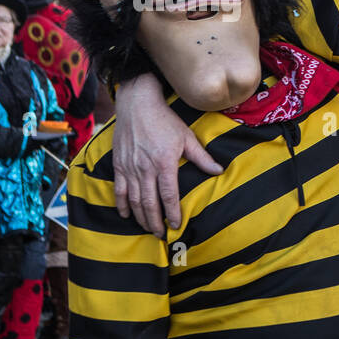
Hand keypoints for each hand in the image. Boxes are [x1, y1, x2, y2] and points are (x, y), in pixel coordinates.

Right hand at [114, 73, 222, 236]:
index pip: (168, 194)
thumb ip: (202, 157)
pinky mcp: (119, 163)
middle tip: (161, 235)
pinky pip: (119, 189)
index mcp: (164, 163)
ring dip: (140, 217)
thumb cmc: (165, 120)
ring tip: (148, 229)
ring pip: (134, 199)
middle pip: (149, 202)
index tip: (176, 225)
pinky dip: (121, 204)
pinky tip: (126, 215)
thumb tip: (219, 171)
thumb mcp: (187, 137)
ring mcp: (129, 166)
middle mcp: (145, 168)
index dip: (172, 212)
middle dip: (155, 221)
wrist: (137, 104)